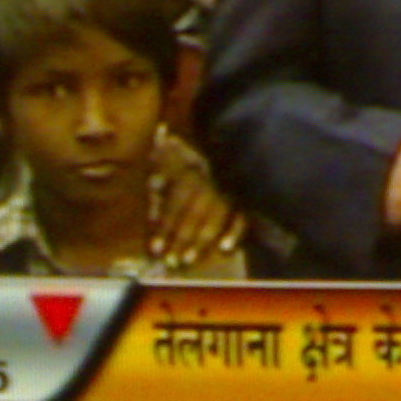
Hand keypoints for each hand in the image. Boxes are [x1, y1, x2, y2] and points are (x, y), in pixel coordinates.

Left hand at [148, 129, 243, 267]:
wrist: (232, 139)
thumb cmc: (193, 157)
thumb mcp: (174, 158)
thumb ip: (164, 171)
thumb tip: (154, 184)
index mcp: (193, 171)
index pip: (177, 203)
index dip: (165, 226)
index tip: (155, 249)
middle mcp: (212, 180)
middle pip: (195, 213)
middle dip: (181, 238)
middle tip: (170, 261)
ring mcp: (231, 188)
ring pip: (217, 216)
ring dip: (202, 240)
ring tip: (188, 259)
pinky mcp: (246, 196)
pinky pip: (244, 214)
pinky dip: (236, 231)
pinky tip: (226, 248)